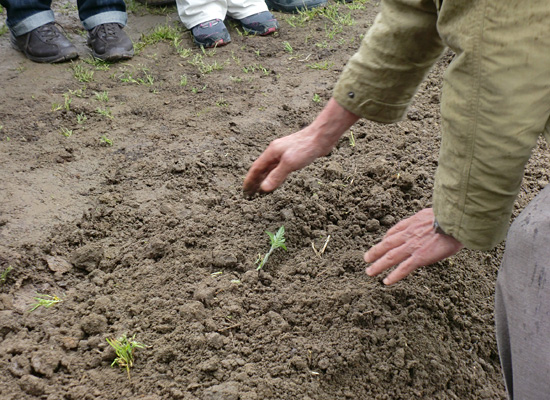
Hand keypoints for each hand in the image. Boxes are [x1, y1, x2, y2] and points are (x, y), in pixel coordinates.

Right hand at [243, 98, 358, 194]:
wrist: (321, 136)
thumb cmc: (305, 147)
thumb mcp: (289, 163)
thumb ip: (276, 176)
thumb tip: (263, 189)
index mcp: (271, 152)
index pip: (256, 168)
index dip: (250, 180)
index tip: (246, 191)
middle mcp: (275, 152)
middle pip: (262, 168)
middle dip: (255, 180)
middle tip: (251, 193)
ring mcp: (284, 153)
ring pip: (270, 168)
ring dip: (264, 178)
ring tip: (261, 188)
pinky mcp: (293, 155)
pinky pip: (279, 167)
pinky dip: (275, 175)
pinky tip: (276, 179)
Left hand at [364, 208, 463, 284]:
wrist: (456, 220)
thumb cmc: (452, 216)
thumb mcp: (435, 211)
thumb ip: (429, 219)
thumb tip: (432, 220)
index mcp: (413, 222)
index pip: (395, 230)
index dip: (387, 238)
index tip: (382, 243)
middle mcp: (409, 234)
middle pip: (387, 244)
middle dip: (375, 252)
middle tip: (366, 259)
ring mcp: (413, 246)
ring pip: (390, 257)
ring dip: (378, 265)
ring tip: (369, 272)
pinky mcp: (420, 257)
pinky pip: (404, 268)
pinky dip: (394, 275)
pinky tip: (386, 282)